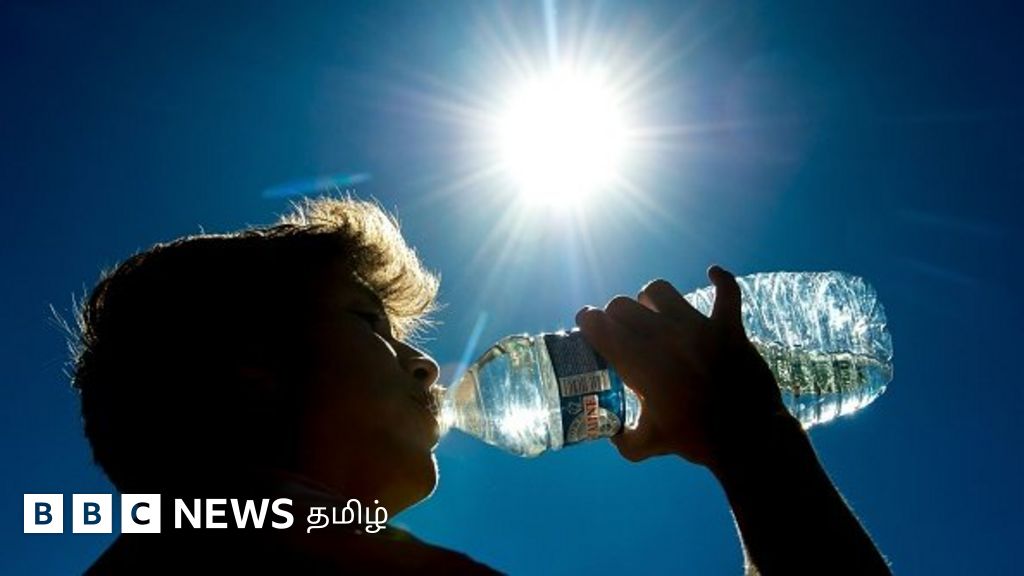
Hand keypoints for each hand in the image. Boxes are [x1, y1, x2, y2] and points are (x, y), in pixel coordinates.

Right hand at [576, 266, 792, 468]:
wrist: (747, 436)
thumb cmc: (695, 439)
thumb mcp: (648, 444)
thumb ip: (623, 439)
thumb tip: (610, 431)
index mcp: (637, 361)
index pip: (598, 324)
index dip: (588, 322)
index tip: (590, 327)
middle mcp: (661, 336)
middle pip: (623, 305)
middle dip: (616, 315)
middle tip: (622, 330)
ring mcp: (695, 327)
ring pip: (659, 290)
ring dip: (651, 300)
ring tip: (654, 313)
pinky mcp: (727, 327)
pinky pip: (727, 291)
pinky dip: (720, 279)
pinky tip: (713, 274)